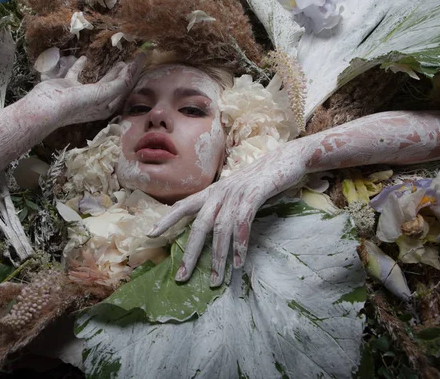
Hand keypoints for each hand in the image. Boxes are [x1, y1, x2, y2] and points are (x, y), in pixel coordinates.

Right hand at [26, 54, 144, 125]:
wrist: (49, 106)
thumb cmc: (79, 103)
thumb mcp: (104, 93)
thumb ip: (119, 83)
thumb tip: (130, 71)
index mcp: (107, 106)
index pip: (125, 87)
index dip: (134, 73)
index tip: (142, 57)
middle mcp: (96, 102)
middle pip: (116, 85)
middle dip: (126, 74)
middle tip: (133, 61)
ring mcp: (82, 94)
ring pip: (100, 81)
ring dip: (110, 72)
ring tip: (118, 62)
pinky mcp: (68, 86)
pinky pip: (77, 73)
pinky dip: (81, 66)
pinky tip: (84, 58)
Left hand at [147, 141, 307, 286]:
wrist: (288, 159)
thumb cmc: (260, 180)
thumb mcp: (235, 191)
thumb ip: (221, 206)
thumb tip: (210, 228)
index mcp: (212, 191)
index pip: (183, 205)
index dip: (167, 219)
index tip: (150, 234)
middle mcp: (220, 192)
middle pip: (199, 226)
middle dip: (190, 254)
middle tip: (182, 277)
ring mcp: (236, 193)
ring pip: (221, 229)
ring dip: (218, 258)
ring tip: (215, 281)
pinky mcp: (254, 195)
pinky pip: (243, 224)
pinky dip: (240, 245)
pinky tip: (238, 263)